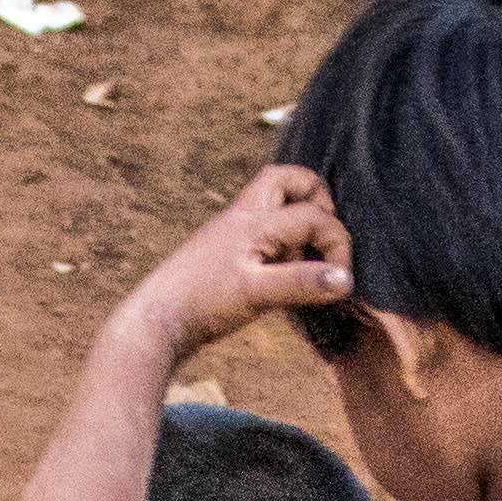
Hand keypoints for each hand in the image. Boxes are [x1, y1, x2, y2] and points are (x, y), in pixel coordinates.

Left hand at [122, 164, 356, 358]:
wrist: (155, 320)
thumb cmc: (202, 303)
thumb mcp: (257, 294)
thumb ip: (303, 283)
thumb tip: (345, 279)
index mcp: (255, 221)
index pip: (313, 215)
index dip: (336, 242)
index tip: (339, 279)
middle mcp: (244, 216)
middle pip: (287, 179)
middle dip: (316, 200)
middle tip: (321, 238)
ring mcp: (232, 231)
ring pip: (274, 202)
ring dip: (297, 219)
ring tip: (300, 260)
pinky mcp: (225, 250)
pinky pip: (262, 228)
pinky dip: (281, 242)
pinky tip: (279, 276)